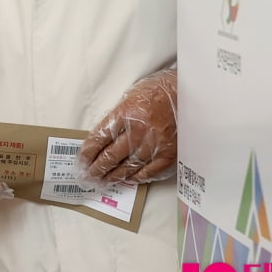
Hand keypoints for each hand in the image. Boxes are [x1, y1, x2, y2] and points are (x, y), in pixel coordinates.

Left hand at [76, 68, 176, 185]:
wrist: (189, 93)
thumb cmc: (158, 90)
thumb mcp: (132, 95)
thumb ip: (119, 116)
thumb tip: (105, 136)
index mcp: (126, 112)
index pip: (100, 137)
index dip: (89, 151)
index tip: (82, 160)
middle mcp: (137, 131)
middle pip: (111, 155)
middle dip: (97, 168)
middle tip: (88, 176)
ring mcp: (153, 145)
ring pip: (127, 166)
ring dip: (112, 176)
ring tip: (103, 181)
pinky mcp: (167, 154)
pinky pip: (147, 171)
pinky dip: (135, 177)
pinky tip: (127, 180)